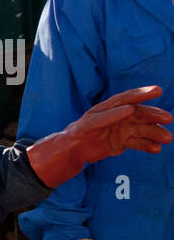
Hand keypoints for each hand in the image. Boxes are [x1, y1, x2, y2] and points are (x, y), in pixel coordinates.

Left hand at [27, 86, 172, 187]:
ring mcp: (122, 129)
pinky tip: (156, 149)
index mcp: (110, 107)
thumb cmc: (80, 132)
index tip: (157, 90)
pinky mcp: (123, 141)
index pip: (128, 98)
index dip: (142, 94)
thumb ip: (111, 116)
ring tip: (166, 138)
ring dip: (155, 133)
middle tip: (168, 118)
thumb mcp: (92, 123)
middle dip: (154, 116)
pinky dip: (147, 145)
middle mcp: (119, 116)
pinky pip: (138, 142)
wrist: (74, 149)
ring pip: (142, 129)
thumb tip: (131, 109)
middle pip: (140, 114)